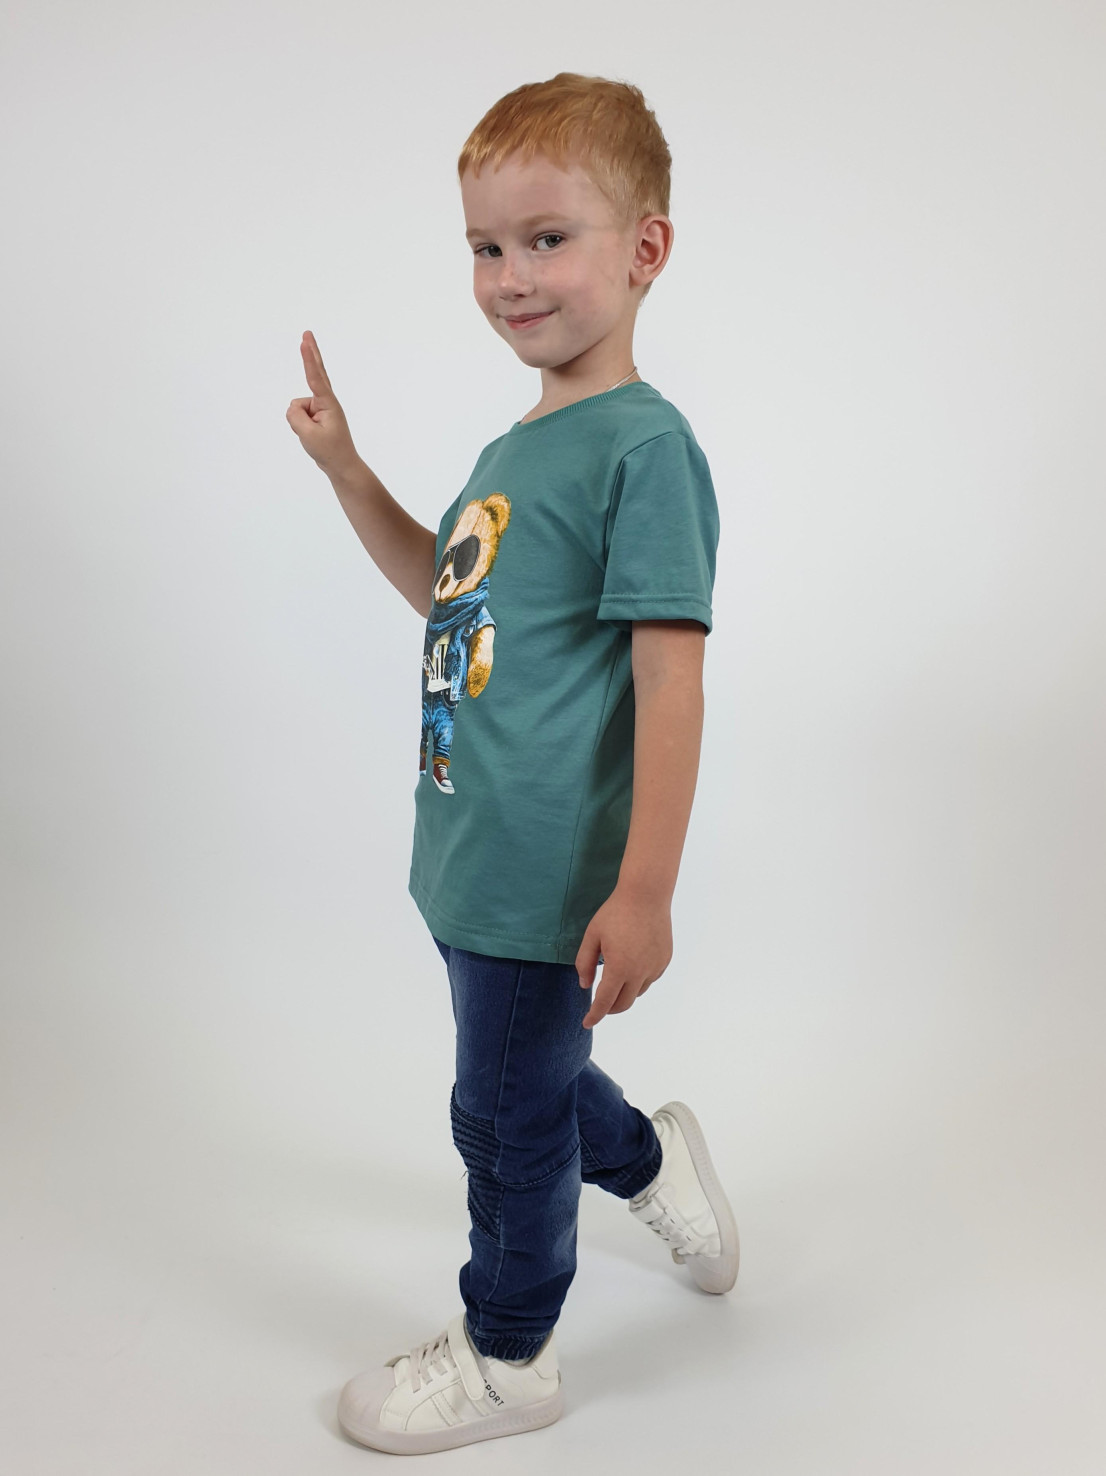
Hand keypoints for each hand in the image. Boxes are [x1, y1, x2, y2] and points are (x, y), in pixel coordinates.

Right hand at [286, 330, 360, 479]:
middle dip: (310, 354)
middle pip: (315, 373)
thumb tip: (293, 407)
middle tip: (307, 332)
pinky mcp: (316, 415)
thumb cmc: (329, 451)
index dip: (308, 358)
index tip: (305, 341)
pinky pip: (297, 416)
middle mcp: (326, 402)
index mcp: (328, 403)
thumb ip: (295, 416)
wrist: (341, 466)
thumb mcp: (308, 435)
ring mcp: (321, 408)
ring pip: (296, 408)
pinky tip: (311, 436)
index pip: (315, 376)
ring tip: (314, 436)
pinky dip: (299, 427)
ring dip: (299, 423)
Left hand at [575, 884, 672, 1028]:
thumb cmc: (615, 912)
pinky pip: (650, 979)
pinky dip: (639, 980)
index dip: (595, 1015)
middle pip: (624, 1004)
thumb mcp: (592, 935)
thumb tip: (585, 985)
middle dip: (609, 1009)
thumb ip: (585, 962)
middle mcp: (640, 972)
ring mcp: (655, 967)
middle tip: (599, 1005)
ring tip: (615, 979)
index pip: (604, 1002)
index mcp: (619, 968)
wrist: (646, 895)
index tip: (587, 1023)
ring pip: (638, 992)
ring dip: (625, 993)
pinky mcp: (664, 960)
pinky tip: (632, 967)